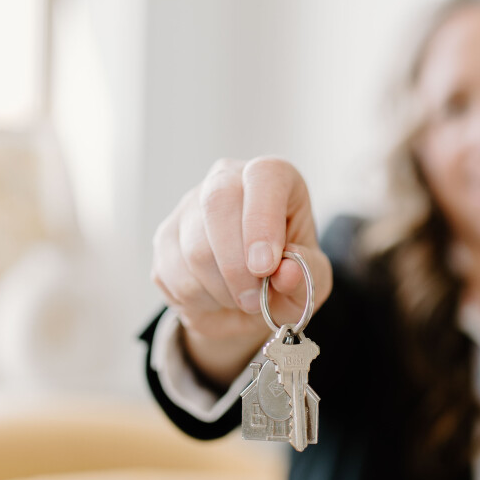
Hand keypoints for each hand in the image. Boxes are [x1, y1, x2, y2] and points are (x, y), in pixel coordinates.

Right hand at [150, 156, 332, 386]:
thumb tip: (287, 273)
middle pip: (217, 203)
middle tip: (254, 300)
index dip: (262, 221)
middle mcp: (227, 180)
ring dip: (222, 290)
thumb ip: (307, 273)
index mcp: (273, 178)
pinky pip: (173, 273)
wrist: (248, 303)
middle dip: (237, 265)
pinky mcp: (164, 237)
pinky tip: (216, 299)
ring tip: (242, 300)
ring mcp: (189, 206)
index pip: (263, 176)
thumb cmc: (286, 279)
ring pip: (194, 248)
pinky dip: (199, 300)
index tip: (266, 267)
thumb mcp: (314, 279)